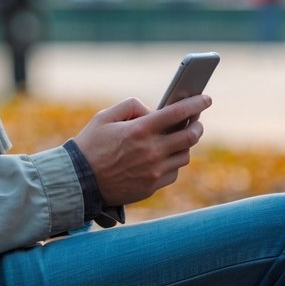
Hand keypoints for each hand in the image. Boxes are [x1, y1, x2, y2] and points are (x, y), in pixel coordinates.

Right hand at [72, 94, 211, 206]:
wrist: (78, 182)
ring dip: (186, 145)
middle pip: (190, 136)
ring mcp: (153, 171)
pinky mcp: (151, 187)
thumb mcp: (104, 116)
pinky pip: (173, 173)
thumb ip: (131, 106)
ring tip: (180, 138)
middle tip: (197, 121)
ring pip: (184, 156)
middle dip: (198, 125)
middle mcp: (151, 151)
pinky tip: (167, 156)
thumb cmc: (90, 145)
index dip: (196, 103)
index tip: (206, 98)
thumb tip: (154, 110)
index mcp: (140, 130)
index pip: (178, 113)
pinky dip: (173, 163)